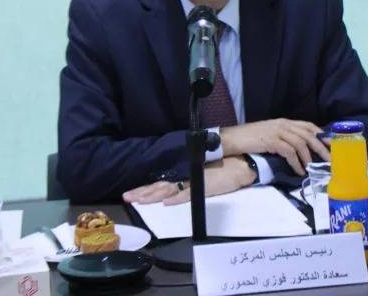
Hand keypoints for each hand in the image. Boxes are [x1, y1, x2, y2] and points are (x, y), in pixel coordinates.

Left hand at [122, 156, 256, 205]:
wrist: (240, 163)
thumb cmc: (220, 167)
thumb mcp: (198, 174)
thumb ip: (185, 180)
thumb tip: (168, 192)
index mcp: (182, 173)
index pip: (160, 183)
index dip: (145, 189)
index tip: (131, 193)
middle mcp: (185, 176)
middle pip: (159, 186)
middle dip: (142, 192)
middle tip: (127, 197)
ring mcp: (193, 181)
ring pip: (169, 189)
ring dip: (153, 196)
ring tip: (139, 201)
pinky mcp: (204, 187)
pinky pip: (187, 194)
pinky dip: (176, 198)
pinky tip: (166, 203)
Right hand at [220, 119, 329, 175]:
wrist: (232, 139)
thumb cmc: (249, 139)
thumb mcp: (269, 134)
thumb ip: (284, 137)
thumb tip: (299, 150)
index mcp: (284, 121)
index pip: (308, 125)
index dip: (321, 134)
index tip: (331, 145)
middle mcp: (283, 124)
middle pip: (308, 134)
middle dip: (321, 147)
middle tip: (330, 160)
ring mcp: (277, 131)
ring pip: (301, 143)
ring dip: (309, 157)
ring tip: (313, 169)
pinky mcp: (271, 140)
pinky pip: (289, 152)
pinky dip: (296, 162)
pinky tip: (299, 171)